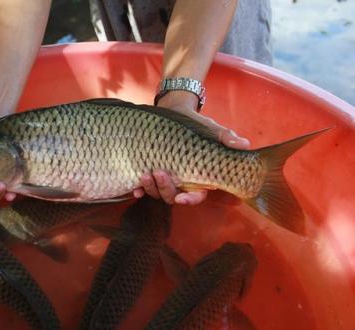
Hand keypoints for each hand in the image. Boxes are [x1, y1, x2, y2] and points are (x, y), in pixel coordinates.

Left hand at [133, 92, 249, 204]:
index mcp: (197, 177)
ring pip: (157, 193)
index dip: (190, 199)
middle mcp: (180, 181)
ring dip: (151, 188)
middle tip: (159, 172)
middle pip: (173, 196)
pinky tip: (134, 189)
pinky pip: (142, 188)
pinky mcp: (149, 171)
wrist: (174, 112)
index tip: (182, 198)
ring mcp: (164, 178)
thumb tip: (244, 144)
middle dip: (165, 189)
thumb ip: (225, 138)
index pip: (197, 195)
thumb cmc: (196, 125)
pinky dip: (138, 190)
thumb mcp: (211, 129)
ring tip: (146, 173)